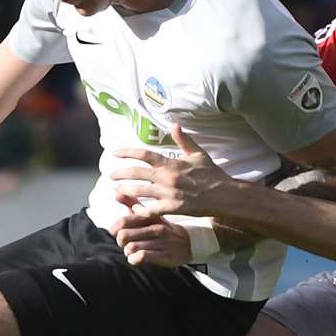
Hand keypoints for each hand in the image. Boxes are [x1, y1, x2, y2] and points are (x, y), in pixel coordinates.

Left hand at [109, 204, 191, 267]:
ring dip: (128, 252)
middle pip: (123, 236)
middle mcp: (156, 228)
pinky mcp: (165, 255)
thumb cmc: (162, 229)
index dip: (115, 230)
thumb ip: (132, 204)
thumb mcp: (150, 215)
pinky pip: (141, 257)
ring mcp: (161, 242)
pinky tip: (137, 259)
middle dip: (121, 243)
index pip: (123, 221)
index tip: (118, 234)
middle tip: (125, 244)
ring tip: (132, 252)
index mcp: (150, 217)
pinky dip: (134, 260)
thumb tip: (117, 194)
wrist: (188, 243)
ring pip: (131, 247)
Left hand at [110, 127, 236, 217]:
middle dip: (120, 173)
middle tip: (110, 175)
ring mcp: (169, 194)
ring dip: (125, 190)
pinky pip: (151, 210)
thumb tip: (174, 125)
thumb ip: (184, 140)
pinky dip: (140, 210)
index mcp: (171, 163)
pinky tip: (134, 208)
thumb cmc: (212, 174)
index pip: (144, 155)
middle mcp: (167, 178)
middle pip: (136, 173)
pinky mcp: (173, 208)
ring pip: (140, 192)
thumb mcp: (198, 154)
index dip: (127, 152)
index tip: (115, 153)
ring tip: (116, 190)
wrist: (224, 195)